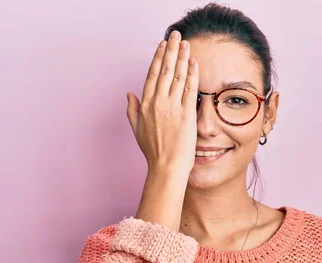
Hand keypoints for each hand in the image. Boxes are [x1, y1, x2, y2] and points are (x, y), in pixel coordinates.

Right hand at [126, 30, 198, 174]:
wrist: (166, 168)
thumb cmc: (153, 152)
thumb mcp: (137, 129)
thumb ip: (132, 109)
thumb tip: (128, 94)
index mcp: (145, 104)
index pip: (152, 75)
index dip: (158, 58)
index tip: (162, 45)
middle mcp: (157, 102)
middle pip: (165, 70)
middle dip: (170, 50)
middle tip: (175, 35)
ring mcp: (172, 107)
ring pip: (177, 75)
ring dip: (181, 57)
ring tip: (185, 43)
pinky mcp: (186, 114)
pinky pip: (189, 89)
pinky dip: (192, 74)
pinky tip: (193, 62)